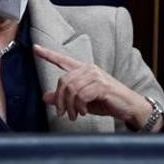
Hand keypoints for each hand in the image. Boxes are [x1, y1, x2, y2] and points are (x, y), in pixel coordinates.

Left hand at [32, 44, 153, 128]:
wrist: (128, 107)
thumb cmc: (106, 102)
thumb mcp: (81, 101)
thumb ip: (64, 98)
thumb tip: (45, 97)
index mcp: (83, 69)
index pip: (62, 60)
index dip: (48, 54)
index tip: (35, 48)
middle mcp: (89, 69)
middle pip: (63, 81)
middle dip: (60, 100)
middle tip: (62, 113)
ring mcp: (96, 76)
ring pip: (71, 89)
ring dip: (70, 106)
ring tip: (74, 115)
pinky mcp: (101, 86)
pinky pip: (81, 95)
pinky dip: (80, 107)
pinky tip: (84, 112)